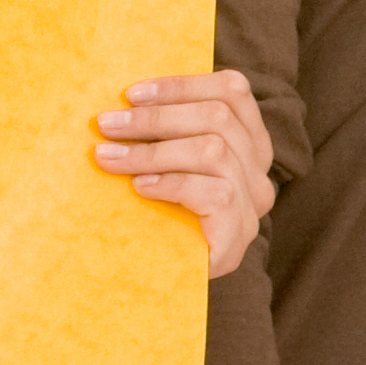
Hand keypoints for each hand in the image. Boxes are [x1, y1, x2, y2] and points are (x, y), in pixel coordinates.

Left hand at [95, 69, 277, 275]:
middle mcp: (259, 172)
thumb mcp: (162, 160)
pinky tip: (140, 188)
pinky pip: (216, 193)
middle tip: (107, 124)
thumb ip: (163, 129)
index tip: (131, 93)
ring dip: (152, 150)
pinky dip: (171, 183)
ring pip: (214, 150)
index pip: (233, 91)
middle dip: (155, 117)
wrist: (154, 280)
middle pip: (219, 117)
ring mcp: (253, 206)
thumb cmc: (152, 213)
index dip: (182, 85)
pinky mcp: (238, 235)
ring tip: (109, 158)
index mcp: (248, 144)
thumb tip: (127, 93)